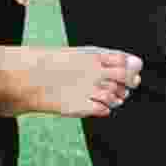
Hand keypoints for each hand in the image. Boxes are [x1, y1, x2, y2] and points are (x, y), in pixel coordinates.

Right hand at [0, 45, 143, 117]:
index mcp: (94, 55)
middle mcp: (94, 71)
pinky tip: (91, 103)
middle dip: (128, 84)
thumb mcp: (84, 55)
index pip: (126, 61)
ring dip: (114, 98)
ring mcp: (88, 89)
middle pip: (128, 79)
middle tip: (119, 86)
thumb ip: (112, 60)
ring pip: (117, 97)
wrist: (28, 79)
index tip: (127, 72)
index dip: (131, 68)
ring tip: (97, 93)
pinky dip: (103, 109)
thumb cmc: (56, 65)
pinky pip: (104, 110)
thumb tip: (138, 66)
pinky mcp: (81, 106)